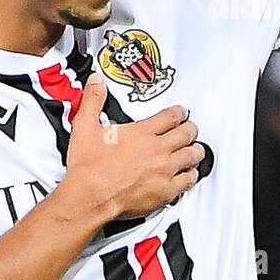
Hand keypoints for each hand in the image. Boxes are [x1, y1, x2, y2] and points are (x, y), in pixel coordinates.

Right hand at [67, 74, 204, 221]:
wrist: (89, 197)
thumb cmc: (88, 168)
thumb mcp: (85, 126)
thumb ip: (93, 100)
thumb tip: (96, 82)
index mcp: (142, 133)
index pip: (171, 116)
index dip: (179, 112)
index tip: (180, 112)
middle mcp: (157, 150)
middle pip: (187, 133)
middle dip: (190, 129)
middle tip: (190, 128)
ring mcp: (164, 171)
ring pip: (192, 156)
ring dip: (195, 151)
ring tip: (194, 149)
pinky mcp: (165, 192)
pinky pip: (188, 181)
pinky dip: (190, 176)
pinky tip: (188, 175)